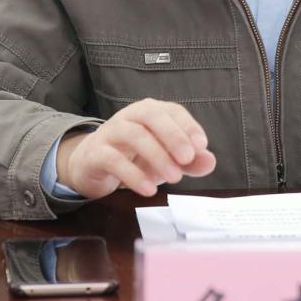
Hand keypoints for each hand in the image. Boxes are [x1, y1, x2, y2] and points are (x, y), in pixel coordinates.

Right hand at [57, 99, 216, 199]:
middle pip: (151, 116)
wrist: (91, 165)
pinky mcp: (95, 153)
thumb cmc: (134, 158)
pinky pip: (113, 159)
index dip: (188, 125)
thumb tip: (210, 161)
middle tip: (188, 159)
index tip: (202, 145)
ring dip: (157, 156)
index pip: (171, 111)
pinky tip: (149, 189)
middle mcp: (129, 117)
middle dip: (173, 135)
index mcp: (150, 112)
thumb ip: (189, 161)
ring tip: (174, 178)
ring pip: (133, 135)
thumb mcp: (166, 160)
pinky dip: (133, 175)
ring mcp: (110, 132)